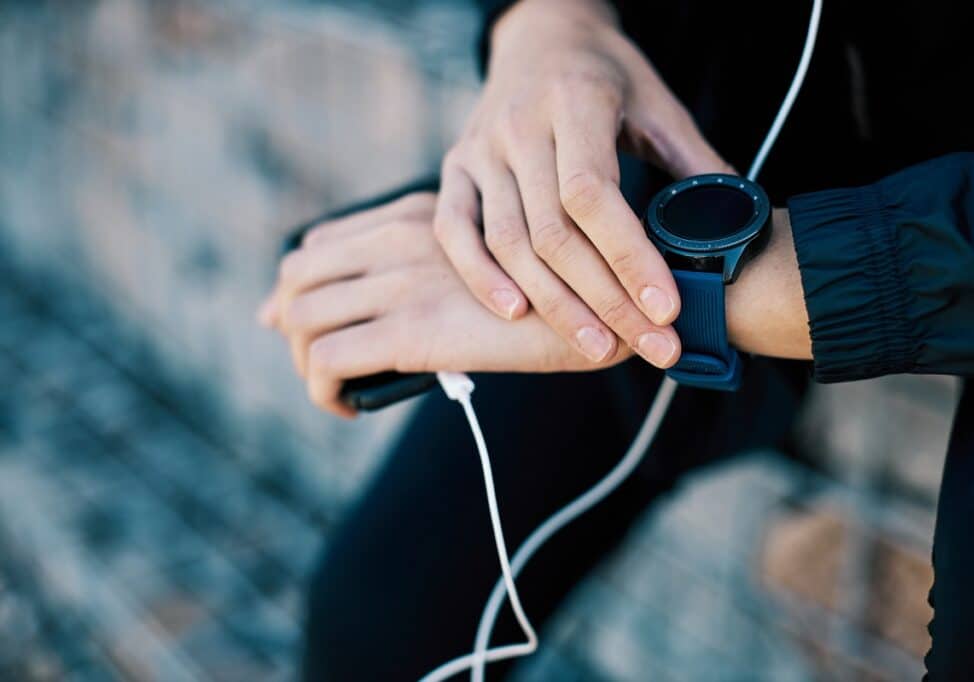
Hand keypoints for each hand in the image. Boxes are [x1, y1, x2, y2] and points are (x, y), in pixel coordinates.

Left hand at [258, 192, 632, 417]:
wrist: (608, 309)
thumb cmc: (557, 295)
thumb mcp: (488, 263)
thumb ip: (439, 270)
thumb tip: (395, 305)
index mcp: (416, 215)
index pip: (320, 244)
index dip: (301, 288)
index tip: (305, 323)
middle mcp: (399, 238)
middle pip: (296, 276)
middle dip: (290, 323)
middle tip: (319, 359)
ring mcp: (402, 282)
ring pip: (300, 316)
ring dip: (304, 360)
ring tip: (338, 387)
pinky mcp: (412, 330)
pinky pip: (328, 360)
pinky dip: (324, 390)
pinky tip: (349, 406)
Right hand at [434, 0, 731, 369]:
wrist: (541, 35)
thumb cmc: (605, 73)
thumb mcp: (658, 103)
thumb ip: (694, 163)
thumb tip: (736, 225)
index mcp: (574, 101)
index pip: (593, 194)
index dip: (628, 257)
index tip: (665, 307)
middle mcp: (518, 127)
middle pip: (554, 233)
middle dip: (606, 300)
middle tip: (651, 347)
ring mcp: (479, 149)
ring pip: (508, 242)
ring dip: (555, 304)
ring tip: (599, 346)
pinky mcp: (456, 168)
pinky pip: (454, 230)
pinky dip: (479, 276)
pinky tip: (516, 313)